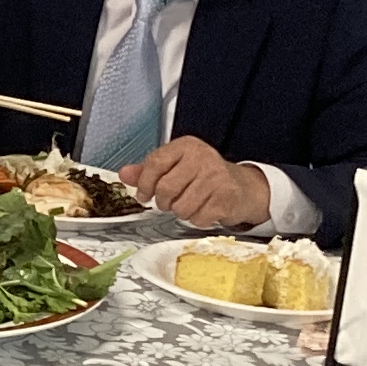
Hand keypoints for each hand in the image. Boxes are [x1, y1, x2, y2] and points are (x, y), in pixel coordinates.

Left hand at [128, 138, 271, 229]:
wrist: (242, 187)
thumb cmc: (205, 176)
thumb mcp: (176, 166)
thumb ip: (148, 170)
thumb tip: (124, 174)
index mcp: (186, 146)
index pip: (155, 163)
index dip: (144, 184)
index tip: (144, 195)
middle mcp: (202, 157)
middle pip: (165, 188)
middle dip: (164, 202)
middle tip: (170, 202)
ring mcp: (216, 177)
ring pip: (180, 207)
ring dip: (181, 212)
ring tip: (190, 203)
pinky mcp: (226, 197)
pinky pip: (198, 218)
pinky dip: (198, 219)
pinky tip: (204, 209)